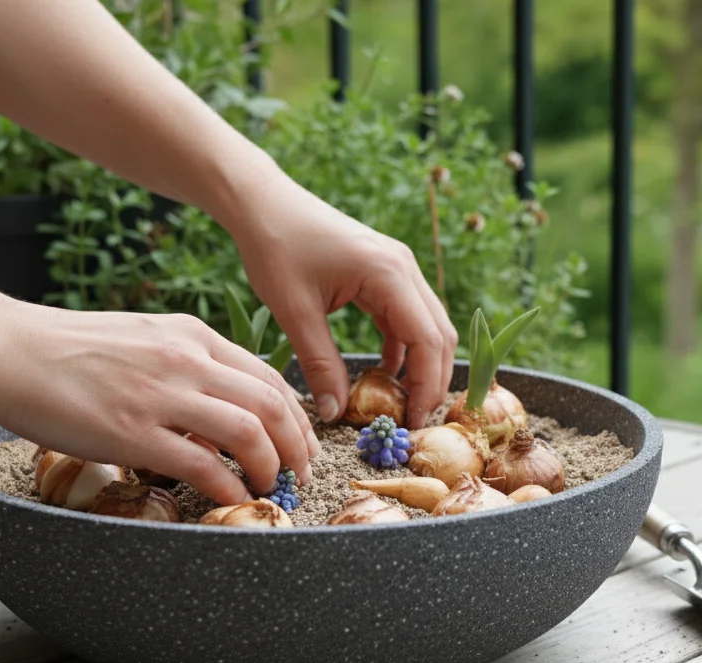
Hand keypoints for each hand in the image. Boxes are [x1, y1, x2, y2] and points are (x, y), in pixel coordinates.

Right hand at [0, 303, 319, 506]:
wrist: (6, 348)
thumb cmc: (67, 349)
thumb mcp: (143, 340)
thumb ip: (185, 366)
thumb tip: (218, 409)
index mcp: (192, 336)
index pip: (268, 376)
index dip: (296, 416)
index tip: (303, 444)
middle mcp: (187, 360)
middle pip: (272, 404)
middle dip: (297, 445)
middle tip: (302, 474)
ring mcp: (161, 395)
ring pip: (249, 432)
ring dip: (270, 466)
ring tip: (270, 488)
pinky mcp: (132, 431)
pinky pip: (202, 463)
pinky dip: (227, 485)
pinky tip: (230, 498)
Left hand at [231, 166, 458, 429]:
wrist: (262, 203)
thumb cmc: (275, 247)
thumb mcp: (294, 312)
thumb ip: (320, 365)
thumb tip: (335, 414)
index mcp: (388, 274)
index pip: (428, 340)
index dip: (428, 385)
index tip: (412, 421)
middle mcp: (404, 268)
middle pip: (439, 335)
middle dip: (432, 380)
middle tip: (412, 420)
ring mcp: (398, 267)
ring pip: (428, 326)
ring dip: (421, 364)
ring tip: (401, 402)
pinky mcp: (385, 271)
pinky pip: (408, 316)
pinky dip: (403, 346)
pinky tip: (383, 371)